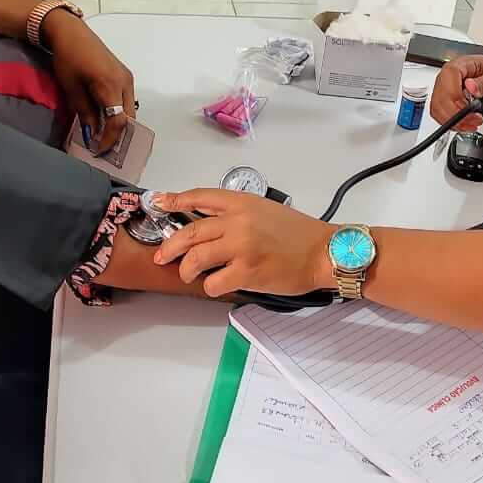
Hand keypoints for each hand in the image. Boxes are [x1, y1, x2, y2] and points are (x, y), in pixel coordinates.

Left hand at [44, 9, 136, 153]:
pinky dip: (118, 112)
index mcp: (111, 85)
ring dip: (118, 124)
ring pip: (129, 110)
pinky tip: (104, 117)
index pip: (118, 122)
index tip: (97, 150)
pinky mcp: (124, 74)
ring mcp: (127, 77)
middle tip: (101, 147)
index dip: (109, 140)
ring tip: (102, 134)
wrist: (71, 32)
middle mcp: (125, 82)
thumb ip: (85, 113)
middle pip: (129, 118)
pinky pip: (125, 100)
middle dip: (117, 135)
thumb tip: (92, 134)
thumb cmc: (68, 58)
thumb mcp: (72, 89)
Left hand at [153, 190, 335, 297]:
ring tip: (188, 275)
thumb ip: (238, 214)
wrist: (323, 252)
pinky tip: (217, 285)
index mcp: (242, 203)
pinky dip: (210, 286)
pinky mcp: (246, 272)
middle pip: (190, 232)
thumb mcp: (266, 210)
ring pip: (196, 258)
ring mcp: (241, 247)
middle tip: (163, 255)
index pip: (200, 197)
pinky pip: (213, 282)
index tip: (160, 203)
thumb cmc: (299, 234)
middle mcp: (238, 222)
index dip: (175, 199)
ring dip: (187, 270)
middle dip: (170, 246)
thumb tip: (211, 225)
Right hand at [430, 54, 482, 131]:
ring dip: (454, 122)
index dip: (457, 100)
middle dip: (457, 115)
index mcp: (458, 66)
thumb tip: (470, 86)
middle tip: (475, 119)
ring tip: (472, 123)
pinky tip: (465, 124)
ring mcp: (442, 89)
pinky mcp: (443, 101)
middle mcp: (446, 77)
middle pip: (440, 99)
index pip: (448, 83)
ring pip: (437, 109)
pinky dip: (452, 123)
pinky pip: (440, 115)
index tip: (471, 109)